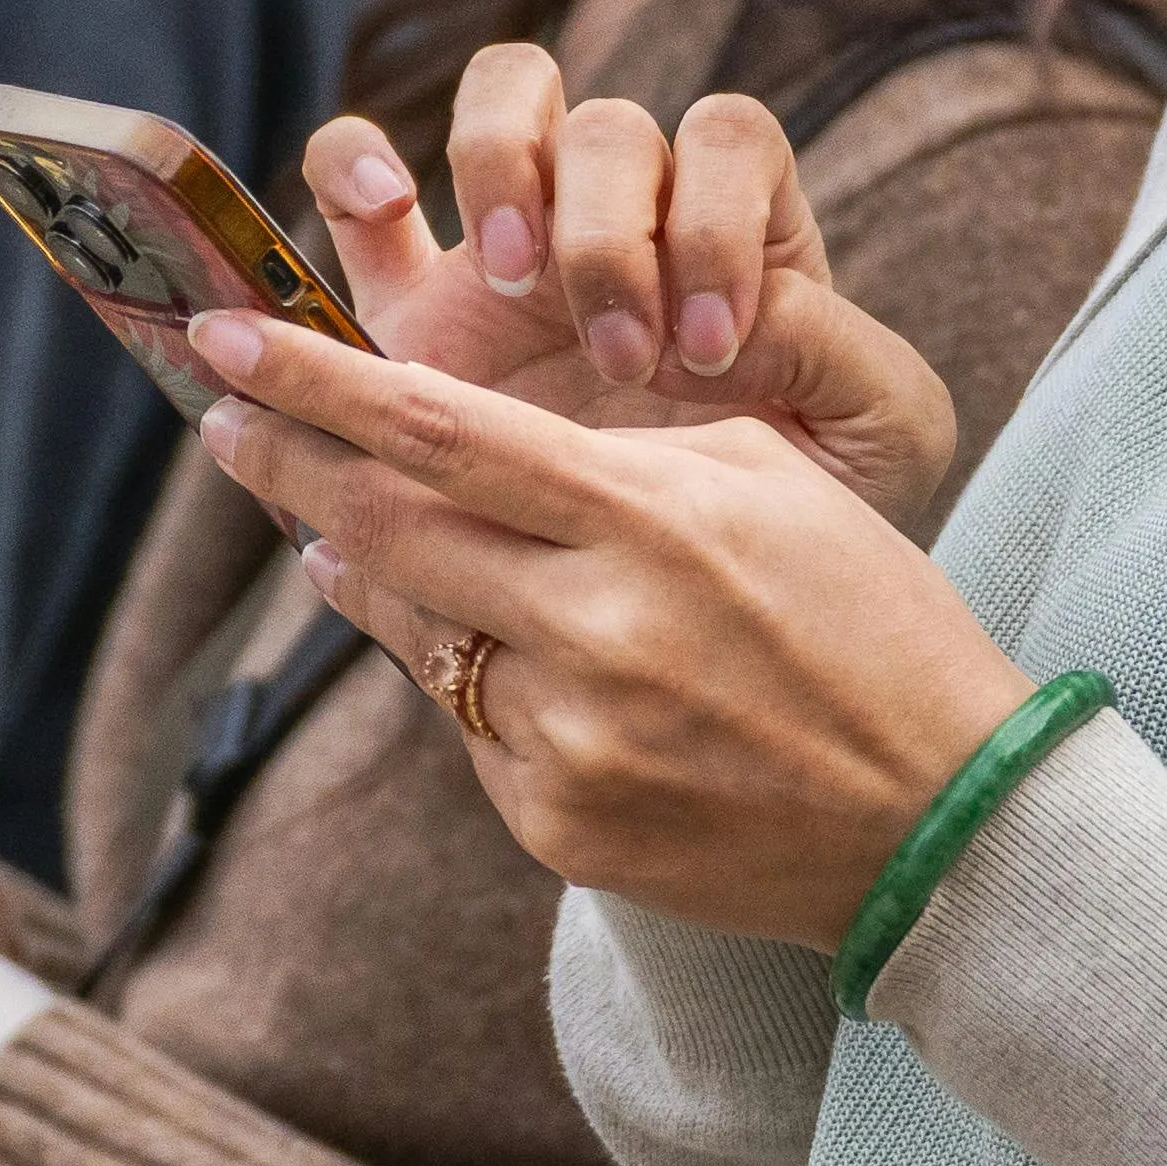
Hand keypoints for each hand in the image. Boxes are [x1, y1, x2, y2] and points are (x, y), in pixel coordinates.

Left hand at [190, 309, 1031, 948]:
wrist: (943, 821)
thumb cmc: (865, 621)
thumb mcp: (760, 485)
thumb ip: (606, 458)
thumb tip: (437, 451)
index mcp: (652, 517)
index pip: (438, 431)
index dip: (314, 383)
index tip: (223, 340)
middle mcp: (598, 626)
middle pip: (389, 527)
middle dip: (291, 464)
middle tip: (226, 417)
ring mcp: (571, 738)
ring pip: (415, 629)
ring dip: (359, 568)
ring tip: (327, 525)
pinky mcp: (559, 826)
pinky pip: (473, 725)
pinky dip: (465, 674)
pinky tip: (484, 649)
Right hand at [299, 49, 959, 520]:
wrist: (697, 618)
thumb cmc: (810, 513)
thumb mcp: (881, 435)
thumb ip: (841, 353)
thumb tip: (736, 319)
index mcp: (741, 231)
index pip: (728, 137)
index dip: (717, 219)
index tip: (713, 350)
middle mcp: (623, 219)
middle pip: (609, 124)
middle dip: (612, 235)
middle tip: (621, 358)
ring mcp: (511, 251)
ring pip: (502, 103)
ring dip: (505, 167)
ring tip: (514, 285)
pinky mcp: (413, 313)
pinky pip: (355, 182)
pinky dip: (354, 163)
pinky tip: (385, 201)